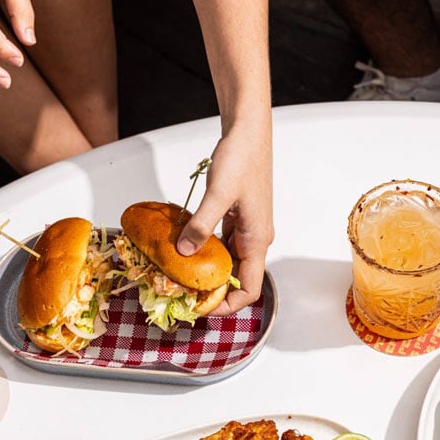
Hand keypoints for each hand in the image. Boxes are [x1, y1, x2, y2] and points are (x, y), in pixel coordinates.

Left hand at [177, 124, 273, 314]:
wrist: (248, 132)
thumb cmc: (242, 158)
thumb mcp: (218, 194)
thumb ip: (201, 225)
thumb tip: (183, 252)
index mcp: (257, 240)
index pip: (248, 290)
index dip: (226, 306)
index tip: (201, 308)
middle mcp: (255, 240)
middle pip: (237, 281)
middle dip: (212, 292)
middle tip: (183, 295)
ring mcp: (246, 230)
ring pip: (228, 264)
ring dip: (207, 273)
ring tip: (181, 277)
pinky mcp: (236, 219)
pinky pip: (222, 246)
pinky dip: (206, 253)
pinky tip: (186, 251)